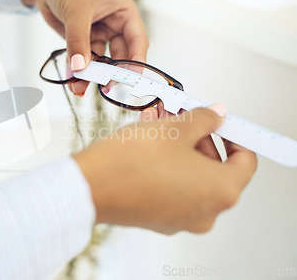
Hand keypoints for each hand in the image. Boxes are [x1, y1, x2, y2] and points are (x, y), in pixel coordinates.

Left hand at [16, 0, 147, 95]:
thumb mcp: (76, 11)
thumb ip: (78, 41)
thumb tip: (80, 68)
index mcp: (124, 14)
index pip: (137, 41)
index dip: (136, 61)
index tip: (131, 79)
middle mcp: (114, 26)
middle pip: (118, 56)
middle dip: (110, 73)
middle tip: (103, 88)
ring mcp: (97, 34)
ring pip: (99, 61)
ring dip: (90, 75)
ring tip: (79, 88)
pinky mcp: (81, 41)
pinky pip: (83, 59)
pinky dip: (77, 70)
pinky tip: (71, 80)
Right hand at [73, 104, 256, 233]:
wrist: (89, 187)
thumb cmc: (132, 162)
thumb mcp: (173, 128)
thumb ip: (203, 119)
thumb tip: (216, 115)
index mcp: (221, 190)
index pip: (245, 161)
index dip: (234, 135)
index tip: (220, 122)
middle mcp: (207, 211)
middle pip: (215, 167)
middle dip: (197, 136)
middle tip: (180, 116)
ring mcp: (182, 218)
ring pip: (189, 175)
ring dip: (178, 147)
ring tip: (157, 122)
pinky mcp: (159, 218)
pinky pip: (172, 187)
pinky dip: (166, 165)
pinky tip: (147, 142)